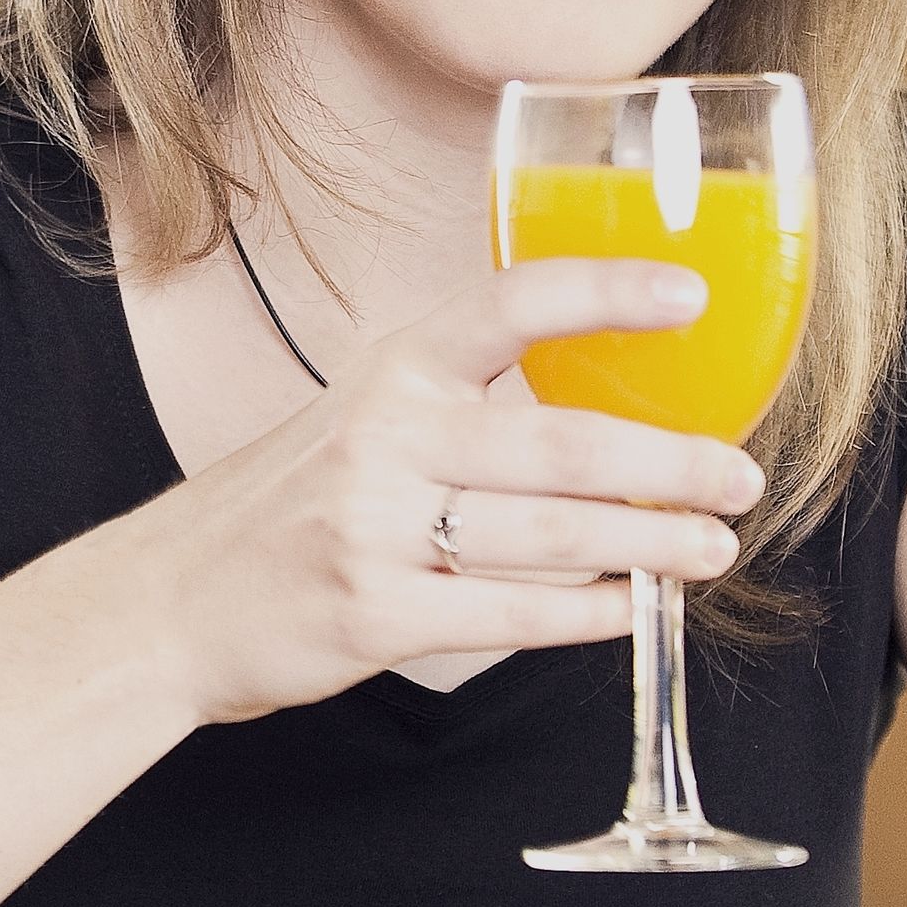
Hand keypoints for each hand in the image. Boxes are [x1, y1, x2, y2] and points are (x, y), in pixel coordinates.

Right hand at [69, 259, 766, 726]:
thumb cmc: (283, 508)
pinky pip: (509, 614)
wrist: (166, 601)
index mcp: (391, 371)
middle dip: (669, 464)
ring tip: (711, 548)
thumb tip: (603, 426)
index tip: (691, 295)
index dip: (605, 292)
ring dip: (648, 545)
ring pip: (549, 537)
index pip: (511, 305)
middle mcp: (384, 437)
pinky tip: (631, 609)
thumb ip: (459, 412)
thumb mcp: (357, 422)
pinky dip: (585, 615)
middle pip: (560, 444)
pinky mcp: (373, 614)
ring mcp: (375, 528)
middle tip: (739, 478)